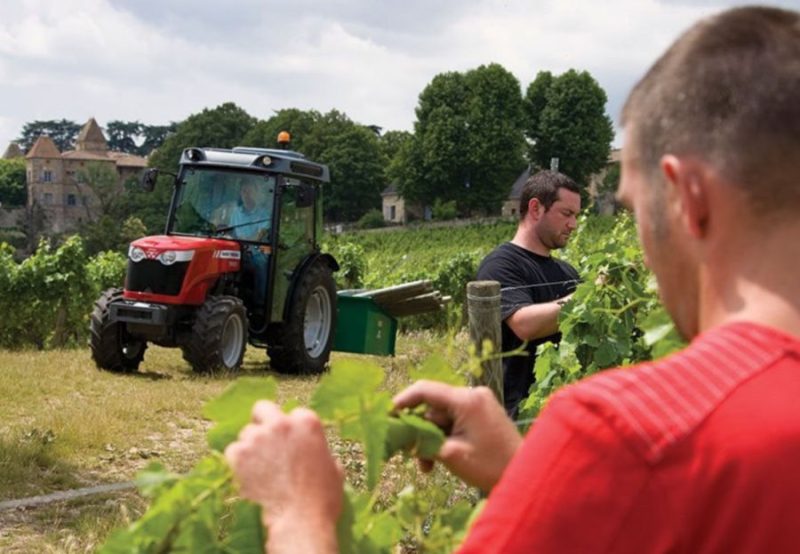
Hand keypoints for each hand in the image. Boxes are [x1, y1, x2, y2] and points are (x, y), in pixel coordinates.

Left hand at [225, 401, 342, 552]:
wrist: (300, 519)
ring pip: (246, 433)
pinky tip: (248, 475)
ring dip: (251, 446)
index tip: (290, 443)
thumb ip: (321, 452)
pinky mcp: (240, 455)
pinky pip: (232, 451)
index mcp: (307, 422)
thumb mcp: (333, 467)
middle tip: (265, 441)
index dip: (292, 430)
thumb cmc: (322, 497)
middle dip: (263, 422)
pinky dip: (237, 462)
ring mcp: (259, 438)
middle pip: (263, 409)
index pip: (294, 413)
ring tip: (259, 467)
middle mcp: (282, 424)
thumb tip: (315, 453)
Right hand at [393, 381, 521, 491]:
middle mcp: (472, 394)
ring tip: (426, 465)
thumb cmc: (489, 466)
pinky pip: (453, 421)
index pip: (425, 390)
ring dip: (430, 439)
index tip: (387, 417)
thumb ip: (423, 440)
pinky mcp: (481, 414)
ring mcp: (478, 403)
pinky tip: (437, 459)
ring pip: (441, 417)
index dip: (403, 401)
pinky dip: (443, 438)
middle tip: (407, 453)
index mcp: (466, 400)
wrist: (523, 477)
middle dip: (419, 430)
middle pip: (432, 407)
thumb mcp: (450, 455)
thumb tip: (401, 436)